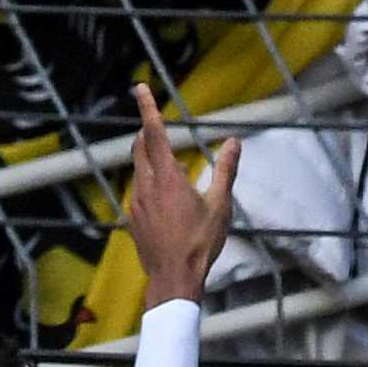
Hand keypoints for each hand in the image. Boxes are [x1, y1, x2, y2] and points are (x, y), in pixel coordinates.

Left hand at [123, 86, 240, 304]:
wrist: (174, 279)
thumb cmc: (200, 242)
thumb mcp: (220, 205)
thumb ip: (227, 170)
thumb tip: (235, 142)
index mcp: (167, 178)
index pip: (154, 133)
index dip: (147, 108)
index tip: (139, 87)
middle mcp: (146, 186)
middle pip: (140, 148)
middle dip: (147, 133)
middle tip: (156, 125)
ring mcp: (135, 202)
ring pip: (137, 169)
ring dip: (148, 158)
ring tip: (167, 163)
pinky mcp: (132, 218)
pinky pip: (137, 190)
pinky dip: (147, 182)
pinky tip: (162, 195)